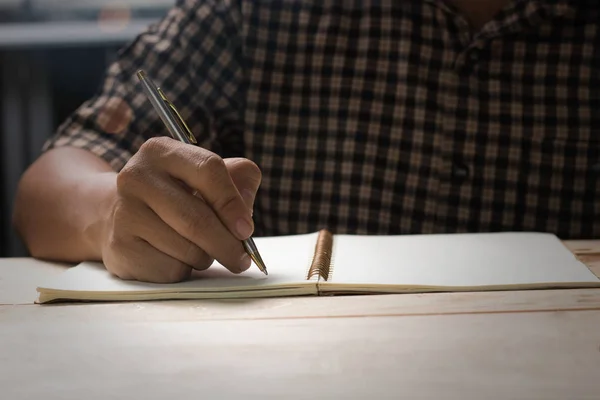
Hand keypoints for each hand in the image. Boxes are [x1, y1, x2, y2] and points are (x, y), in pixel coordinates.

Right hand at [99, 137, 260, 282]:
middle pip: (197, 220)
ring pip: (187, 249)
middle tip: (242, 259)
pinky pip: (170, 269)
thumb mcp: (209, 175)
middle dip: (228, 245)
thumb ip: (239, 181)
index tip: (246, 229)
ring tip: (199, 248)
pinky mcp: (121, 247)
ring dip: (205, 257)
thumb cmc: (178, 195)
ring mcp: (125, 212)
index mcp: (162, 151)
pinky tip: (174, 256)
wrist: (123, 216)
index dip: (232, 203)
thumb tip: (244, 216)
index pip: (208, 170)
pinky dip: (184, 270)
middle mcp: (137, 177)